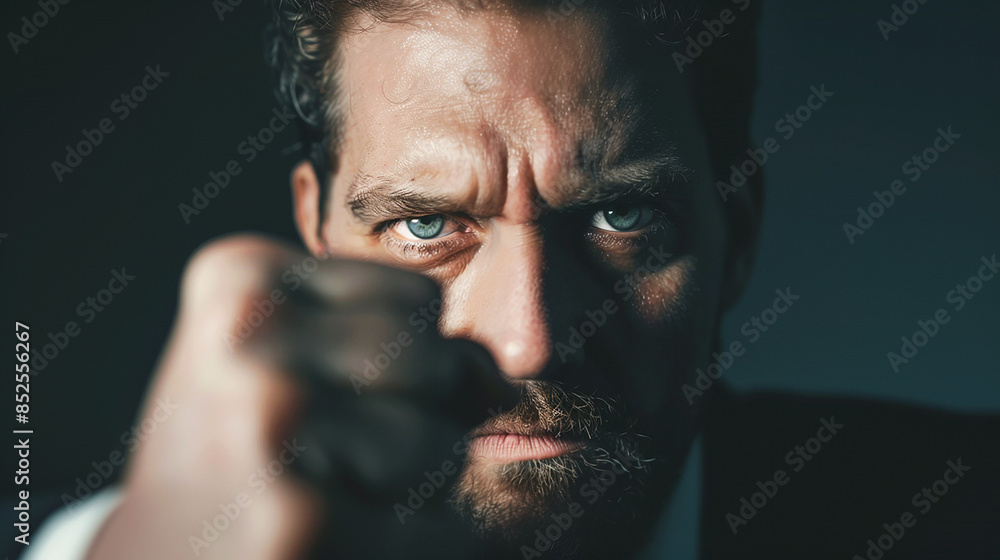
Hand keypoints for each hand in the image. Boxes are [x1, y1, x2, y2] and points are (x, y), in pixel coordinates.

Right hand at [85, 234, 515, 559]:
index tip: (304, 404)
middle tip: (314, 461)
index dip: (390, 371)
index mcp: (241, 277)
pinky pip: (445, 527)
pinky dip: (417, 545)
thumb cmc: (238, 460)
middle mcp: (246, 335)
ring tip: (314, 499)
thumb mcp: (285, 361)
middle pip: (438, 361)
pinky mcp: (298, 519)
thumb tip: (499, 383)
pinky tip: (329, 545)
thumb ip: (390, 339)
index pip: (419, 300)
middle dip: (405, 422)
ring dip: (403, 492)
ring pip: (443, 443)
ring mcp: (268, 424)